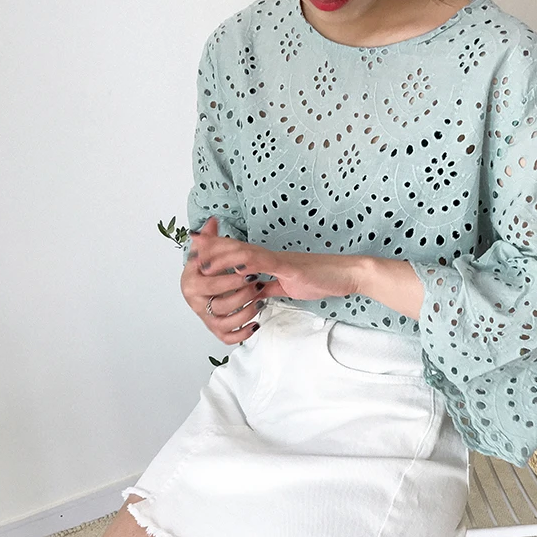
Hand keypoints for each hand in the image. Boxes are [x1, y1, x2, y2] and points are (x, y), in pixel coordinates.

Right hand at [181, 218, 268, 343]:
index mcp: (189, 282)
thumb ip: (210, 238)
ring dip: (246, 310)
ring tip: (260, 299)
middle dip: (242, 294)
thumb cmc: (209, 268)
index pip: (209, 283)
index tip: (248, 271)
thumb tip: (213, 221)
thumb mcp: (208, 252)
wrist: (204, 287)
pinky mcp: (217, 330)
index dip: (230, 278)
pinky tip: (256, 323)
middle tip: (257, 283)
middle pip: (220, 303)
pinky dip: (242, 333)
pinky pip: (228, 337)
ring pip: (226, 321)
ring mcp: (206, 318)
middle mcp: (195, 303)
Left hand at [184, 217, 364, 342]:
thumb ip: (271, 287)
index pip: (239, 252)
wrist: (345, 275)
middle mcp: (271, 257)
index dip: (218, 248)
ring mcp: (280, 261)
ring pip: (246, 253)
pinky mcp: (291, 269)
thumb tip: (256, 292)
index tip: (197, 248)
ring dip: (223, 254)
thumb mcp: (289, 286)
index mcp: (270, 262)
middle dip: (213, 246)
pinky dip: (249, 264)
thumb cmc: (321, 279)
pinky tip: (235, 266)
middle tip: (191, 244)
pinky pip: (267, 264)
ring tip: (204, 258)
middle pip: (236, 247)